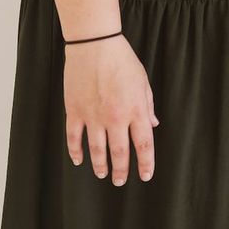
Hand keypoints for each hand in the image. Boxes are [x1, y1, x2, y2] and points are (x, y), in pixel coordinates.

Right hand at [63, 35, 157, 185]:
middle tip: (120, 182)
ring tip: (102, 174)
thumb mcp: (143, 82)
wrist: (95, 46)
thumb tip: (153, 124)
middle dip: (122, 170)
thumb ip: (148, 106)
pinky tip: (79, 160)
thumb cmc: (123, 61)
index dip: (146, 163)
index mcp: (135, 110)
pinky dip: (76, 151)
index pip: (144, 144)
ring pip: (97, 150)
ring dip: (100, 165)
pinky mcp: (75, 111)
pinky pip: (74, 138)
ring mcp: (93, 116)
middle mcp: (115, 118)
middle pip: (120, 152)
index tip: (146, 175)